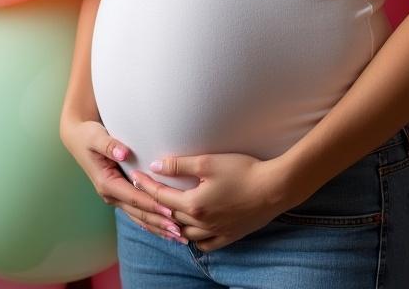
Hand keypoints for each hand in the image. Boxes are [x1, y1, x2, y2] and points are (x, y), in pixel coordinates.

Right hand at [59, 114, 185, 242]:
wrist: (77, 138)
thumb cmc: (88, 135)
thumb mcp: (96, 136)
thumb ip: (109, 145)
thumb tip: (123, 153)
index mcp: (106, 183)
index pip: (135, 198)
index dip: (153, 205)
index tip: (171, 211)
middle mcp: (110, 194)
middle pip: (139, 213)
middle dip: (160, 223)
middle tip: (180, 232)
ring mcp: (115, 197)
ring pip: (139, 217)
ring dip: (158, 227)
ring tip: (178, 236)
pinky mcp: (119, 195)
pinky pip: (137, 212)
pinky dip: (151, 222)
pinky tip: (165, 229)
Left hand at [130, 151, 289, 252]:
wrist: (274, 189)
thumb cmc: (242, 171)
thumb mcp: (209, 163)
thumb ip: (180, 166)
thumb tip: (156, 166)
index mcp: (194, 204)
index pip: (161, 197)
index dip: (146, 185)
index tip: (134, 176)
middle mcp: (201, 223)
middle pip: (170, 215)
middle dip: (154, 203)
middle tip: (144, 192)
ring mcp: (216, 232)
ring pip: (185, 234)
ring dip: (172, 223)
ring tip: (165, 213)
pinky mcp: (229, 236)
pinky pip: (205, 244)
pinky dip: (194, 238)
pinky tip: (192, 232)